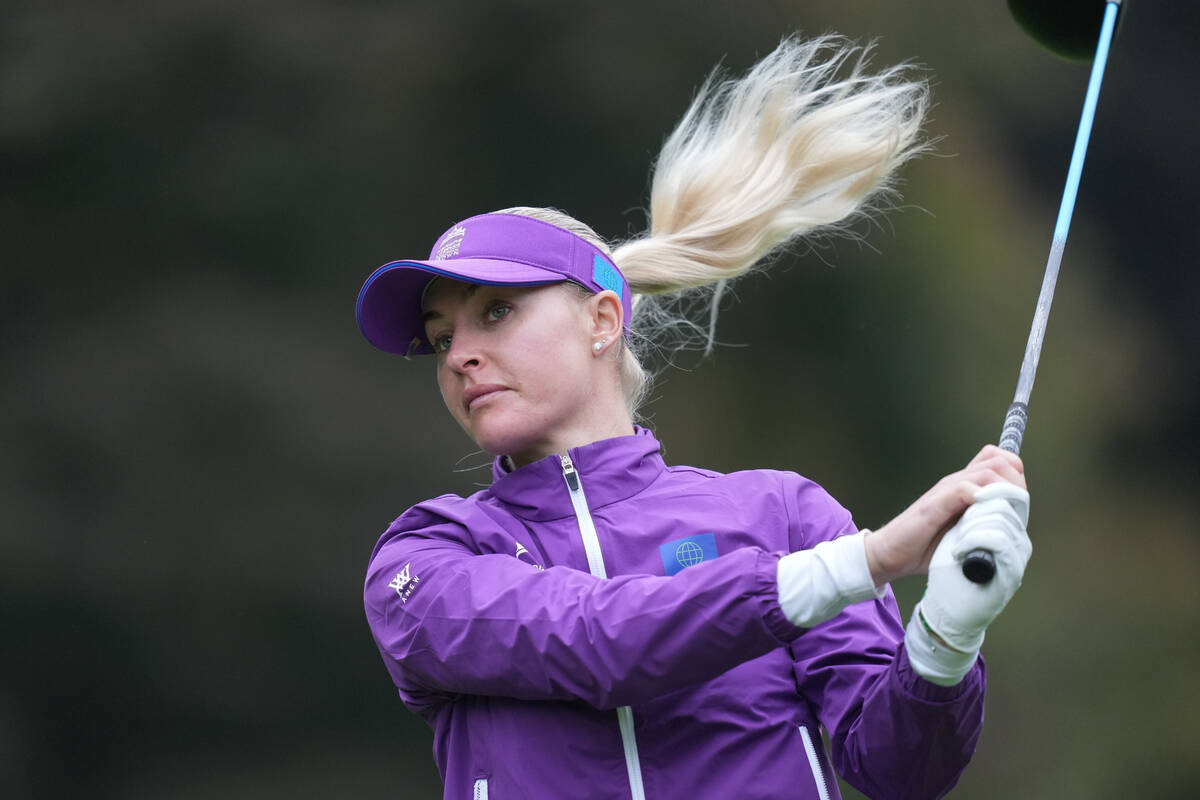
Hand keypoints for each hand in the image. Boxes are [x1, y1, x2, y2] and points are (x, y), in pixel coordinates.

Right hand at [864, 445, 1024, 584]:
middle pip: (1001, 462)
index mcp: (964, 487)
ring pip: (987, 472)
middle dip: (1017, 486)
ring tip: (1003, 516)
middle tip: (1016, 512)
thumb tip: (1012, 533)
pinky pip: (963, 490)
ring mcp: (945, 491)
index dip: (1017, 479)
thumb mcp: (962, 533)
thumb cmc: (925, 546)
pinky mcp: (934, 505)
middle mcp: (956, 483)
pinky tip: (982, 516)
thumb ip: (982, 525)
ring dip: (1003, 493)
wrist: (889, 553)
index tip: (1019, 505)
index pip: (1001, 461)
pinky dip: (979, 498)